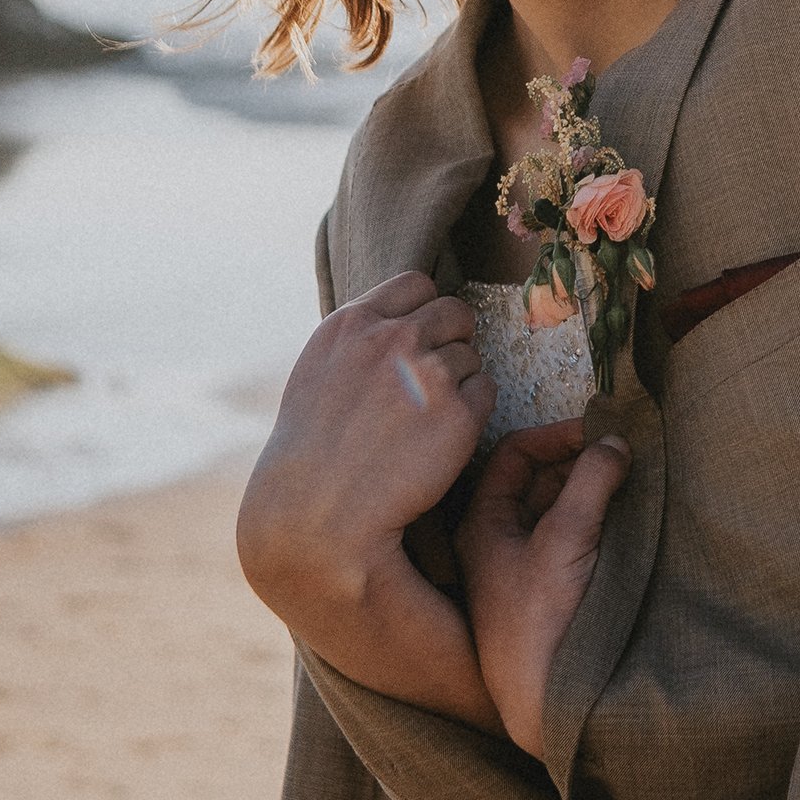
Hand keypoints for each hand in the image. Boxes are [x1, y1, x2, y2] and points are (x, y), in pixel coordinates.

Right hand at [237, 272, 498, 721]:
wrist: (316, 517)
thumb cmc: (313, 454)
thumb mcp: (319, 375)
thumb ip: (359, 341)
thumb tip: (397, 316)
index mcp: (351, 325)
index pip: (417, 282)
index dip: (425, 310)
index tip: (419, 340)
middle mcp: (390, 339)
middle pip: (455, 313)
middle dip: (450, 342)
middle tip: (431, 386)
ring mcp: (427, 372)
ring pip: (471, 355)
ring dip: (459, 381)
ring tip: (423, 422)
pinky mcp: (459, 413)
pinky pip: (486, 391)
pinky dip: (472, 411)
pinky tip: (439, 441)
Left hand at [457, 426, 631, 756]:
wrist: (547, 704)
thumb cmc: (540, 622)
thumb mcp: (565, 538)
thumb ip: (591, 481)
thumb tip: (615, 441)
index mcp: (483, 526)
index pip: (514, 457)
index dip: (557, 436)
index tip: (601, 432)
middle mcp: (502, 545)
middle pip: (541, 483)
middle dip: (584, 464)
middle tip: (627, 454)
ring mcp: (531, 572)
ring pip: (564, 513)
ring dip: (598, 494)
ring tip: (637, 484)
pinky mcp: (558, 596)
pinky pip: (580, 543)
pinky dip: (605, 524)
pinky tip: (634, 522)